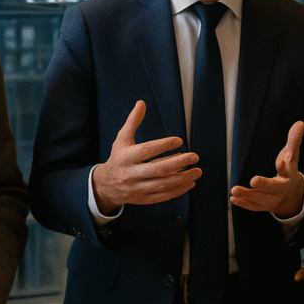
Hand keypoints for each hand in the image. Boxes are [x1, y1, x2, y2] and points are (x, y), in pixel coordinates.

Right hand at [92, 100, 200, 214]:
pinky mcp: (143, 200)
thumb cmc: (118, 158)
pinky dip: (178, 191)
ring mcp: (137, 189)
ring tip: (197, 171)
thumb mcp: (122, 139)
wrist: (107, 185)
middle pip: (157, 169)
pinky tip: (190, 183)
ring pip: (163, 184)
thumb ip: (133, 121)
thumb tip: (141, 103)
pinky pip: (163, 196)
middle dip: (178, 163)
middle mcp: (130, 174)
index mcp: (125, 157)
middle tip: (194, 156)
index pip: (147, 151)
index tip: (179, 141)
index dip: (163, 145)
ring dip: (182, 178)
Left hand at [230, 121, 303, 217]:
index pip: (288, 170)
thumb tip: (300, 123)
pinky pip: (254, 207)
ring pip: (261, 199)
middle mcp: (282, 188)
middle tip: (253, 180)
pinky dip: (244, 204)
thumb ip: (294, 140)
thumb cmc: (288, 169)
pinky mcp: (264, 206)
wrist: (290, 193)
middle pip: (274, 188)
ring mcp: (273, 199)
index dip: (284, 166)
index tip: (281, 161)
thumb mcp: (292, 154)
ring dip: (248, 195)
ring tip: (234, 190)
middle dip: (264, 185)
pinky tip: (233, 198)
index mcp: (289, 175)